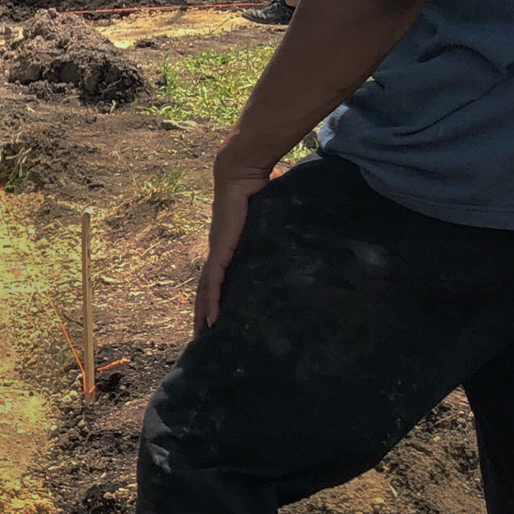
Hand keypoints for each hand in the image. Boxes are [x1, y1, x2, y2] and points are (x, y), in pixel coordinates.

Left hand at [194, 140, 277, 331]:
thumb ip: (285, 221)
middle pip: (208, 291)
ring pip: (207, 291)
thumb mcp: (274, 213)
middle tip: (204, 341)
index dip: (218, 299)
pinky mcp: (220, 250)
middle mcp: (219, 254)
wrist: (242, 173)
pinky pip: (213, 281)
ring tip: (203, 338)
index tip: (219, 319)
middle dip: (205, 315)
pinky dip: (211, 301)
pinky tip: (210, 320)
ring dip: (204, 315)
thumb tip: (311, 220)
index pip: (222, 278)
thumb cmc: (258, 187)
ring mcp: (218, 253)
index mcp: (230, 248)